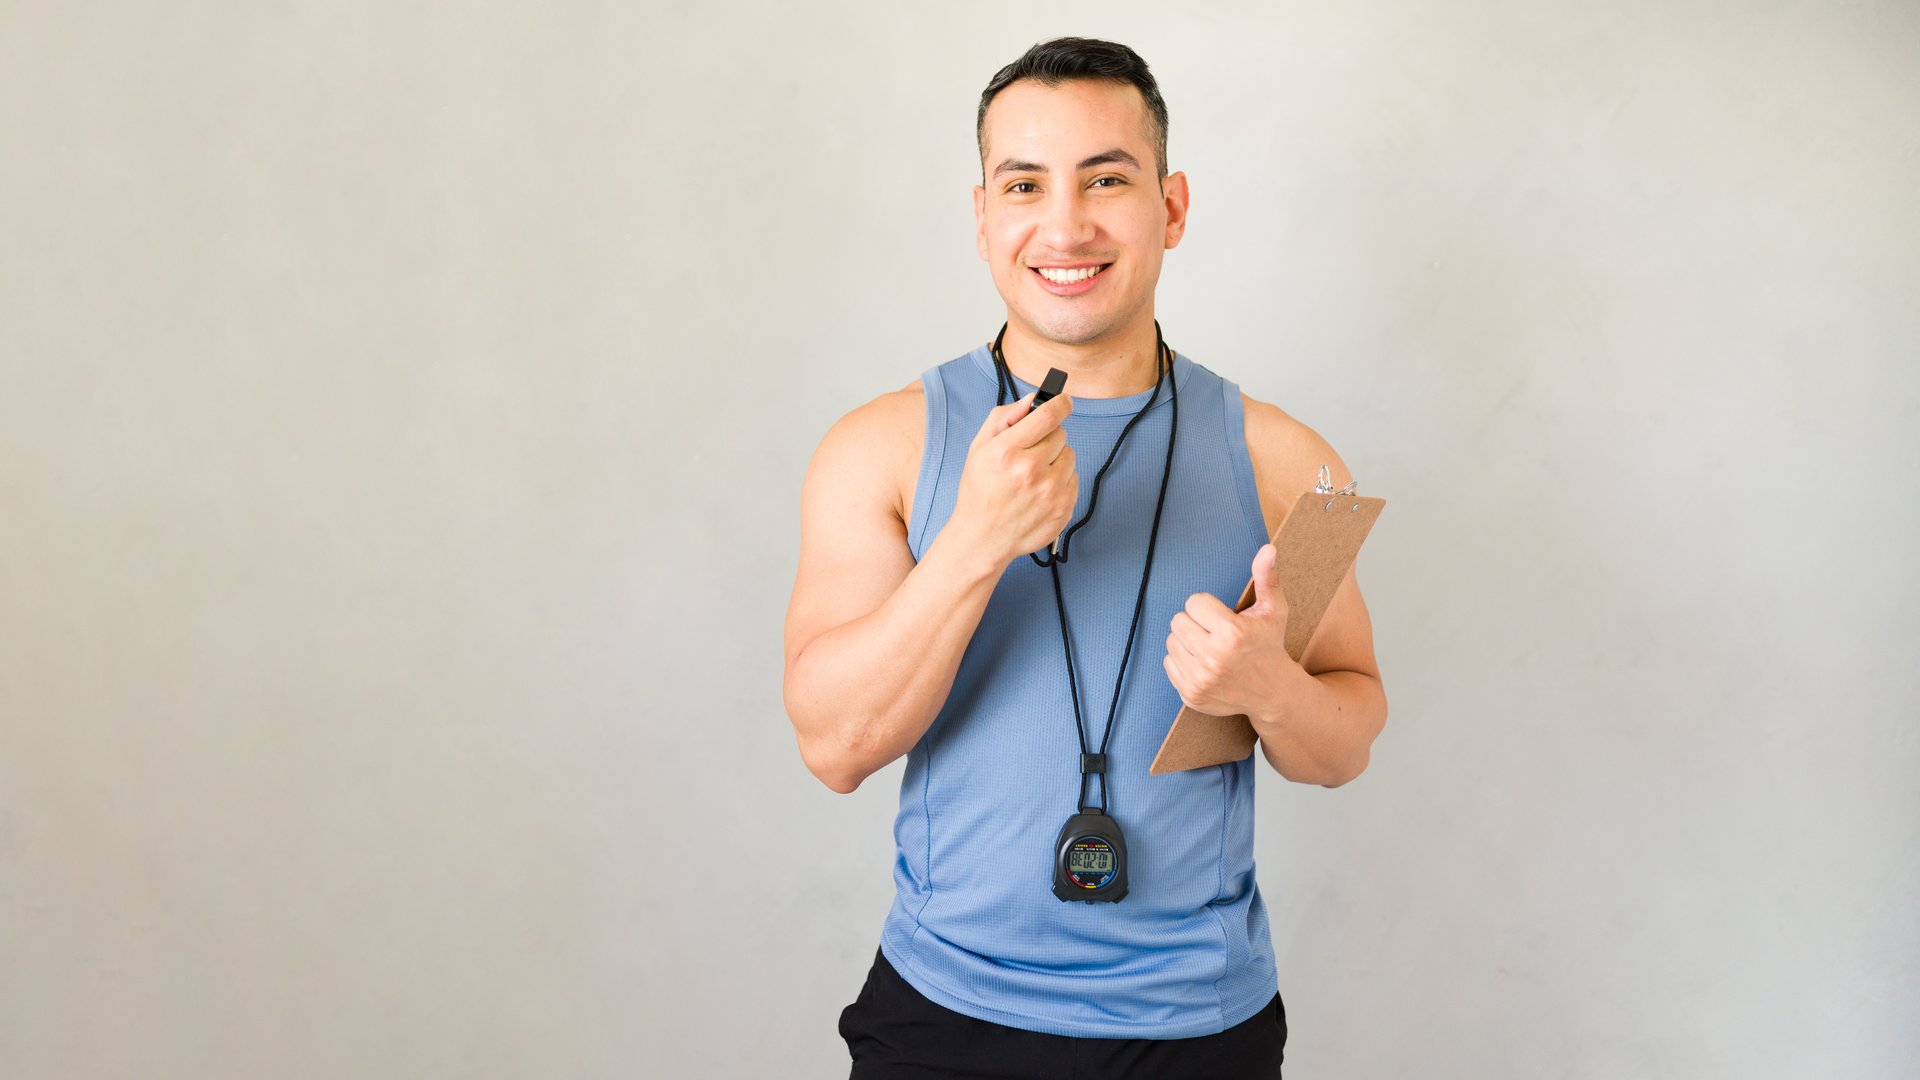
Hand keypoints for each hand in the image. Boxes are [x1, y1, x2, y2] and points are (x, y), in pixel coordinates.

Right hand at [948, 391, 1077, 565]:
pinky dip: (1061, 480)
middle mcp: (1031, 470)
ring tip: (1034, 475)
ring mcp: (1051, 492)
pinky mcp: (1064, 508)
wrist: (983, 537)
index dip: (1060, 403)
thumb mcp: (979, 448)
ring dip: (1056, 459)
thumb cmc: (979, 491)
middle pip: (1060, 434)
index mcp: (1008, 451)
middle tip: (1030, 453)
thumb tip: (1033, 399)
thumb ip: (1005, 417)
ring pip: (1070, 455)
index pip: (1049, 415)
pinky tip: (1040, 491)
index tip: (1064, 401)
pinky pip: (1074, 478)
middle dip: (1048, 438)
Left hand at [1163, 543, 1304, 716]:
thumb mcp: (1274, 611)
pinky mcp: (1190, 694)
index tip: (1223, 617)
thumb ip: (1267, 578)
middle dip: (1195, 622)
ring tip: (1209, 647)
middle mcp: (1214, 658)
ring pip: (1171, 642)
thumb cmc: (1270, 645)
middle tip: (1215, 632)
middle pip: (1178, 621)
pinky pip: (1168, 663)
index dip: (1208, 607)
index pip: (1193, 602)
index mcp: (1233, 634)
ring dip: (1187, 641)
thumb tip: (1268, 549)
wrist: (1273, 693)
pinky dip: (1183, 661)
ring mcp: (1201, 679)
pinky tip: (1203, 664)